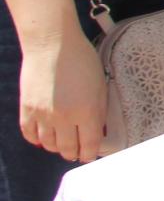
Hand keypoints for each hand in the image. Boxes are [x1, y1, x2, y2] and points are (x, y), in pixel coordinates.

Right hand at [19, 26, 107, 162]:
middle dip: (74, 153)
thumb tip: (97, 130)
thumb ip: (99, 110)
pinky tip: (43, 138)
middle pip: (68, 148)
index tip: (90, 155)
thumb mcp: (100, 85)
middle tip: (77, 152)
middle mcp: (64, 118)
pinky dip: (37, 140)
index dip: (90, 153)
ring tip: (62, 145)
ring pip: (49, 144)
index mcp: (87, 111)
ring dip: (56, 148)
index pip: (89, 144)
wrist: (52, 45)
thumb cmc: (82, 60)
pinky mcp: (26, 109)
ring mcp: (43, 115)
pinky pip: (30, 134)